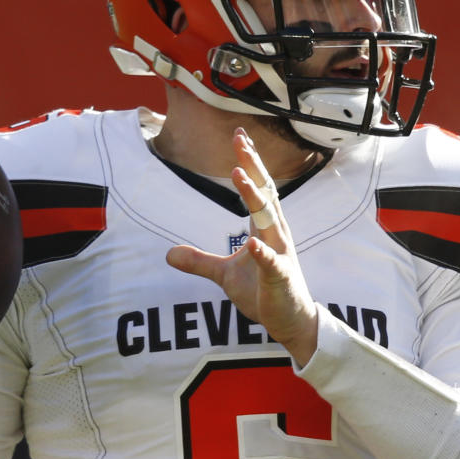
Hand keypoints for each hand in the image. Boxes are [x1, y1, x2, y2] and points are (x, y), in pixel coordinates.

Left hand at [166, 128, 318, 366]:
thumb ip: (199, 261)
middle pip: (265, 193)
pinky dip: (262, 254)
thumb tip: (168, 253)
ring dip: (254, 197)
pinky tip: (252, 244)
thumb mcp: (224, 275)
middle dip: (253, 166)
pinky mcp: (281, 278)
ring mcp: (280, 255)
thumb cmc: (264, 292)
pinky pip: (271, 263)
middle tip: (240, 140)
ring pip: (269, 220)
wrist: (290, 321)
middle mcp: (276, 235)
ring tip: (239, 173)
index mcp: (265, 229)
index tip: (239, 136)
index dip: (249, 163)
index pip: (259, 189)